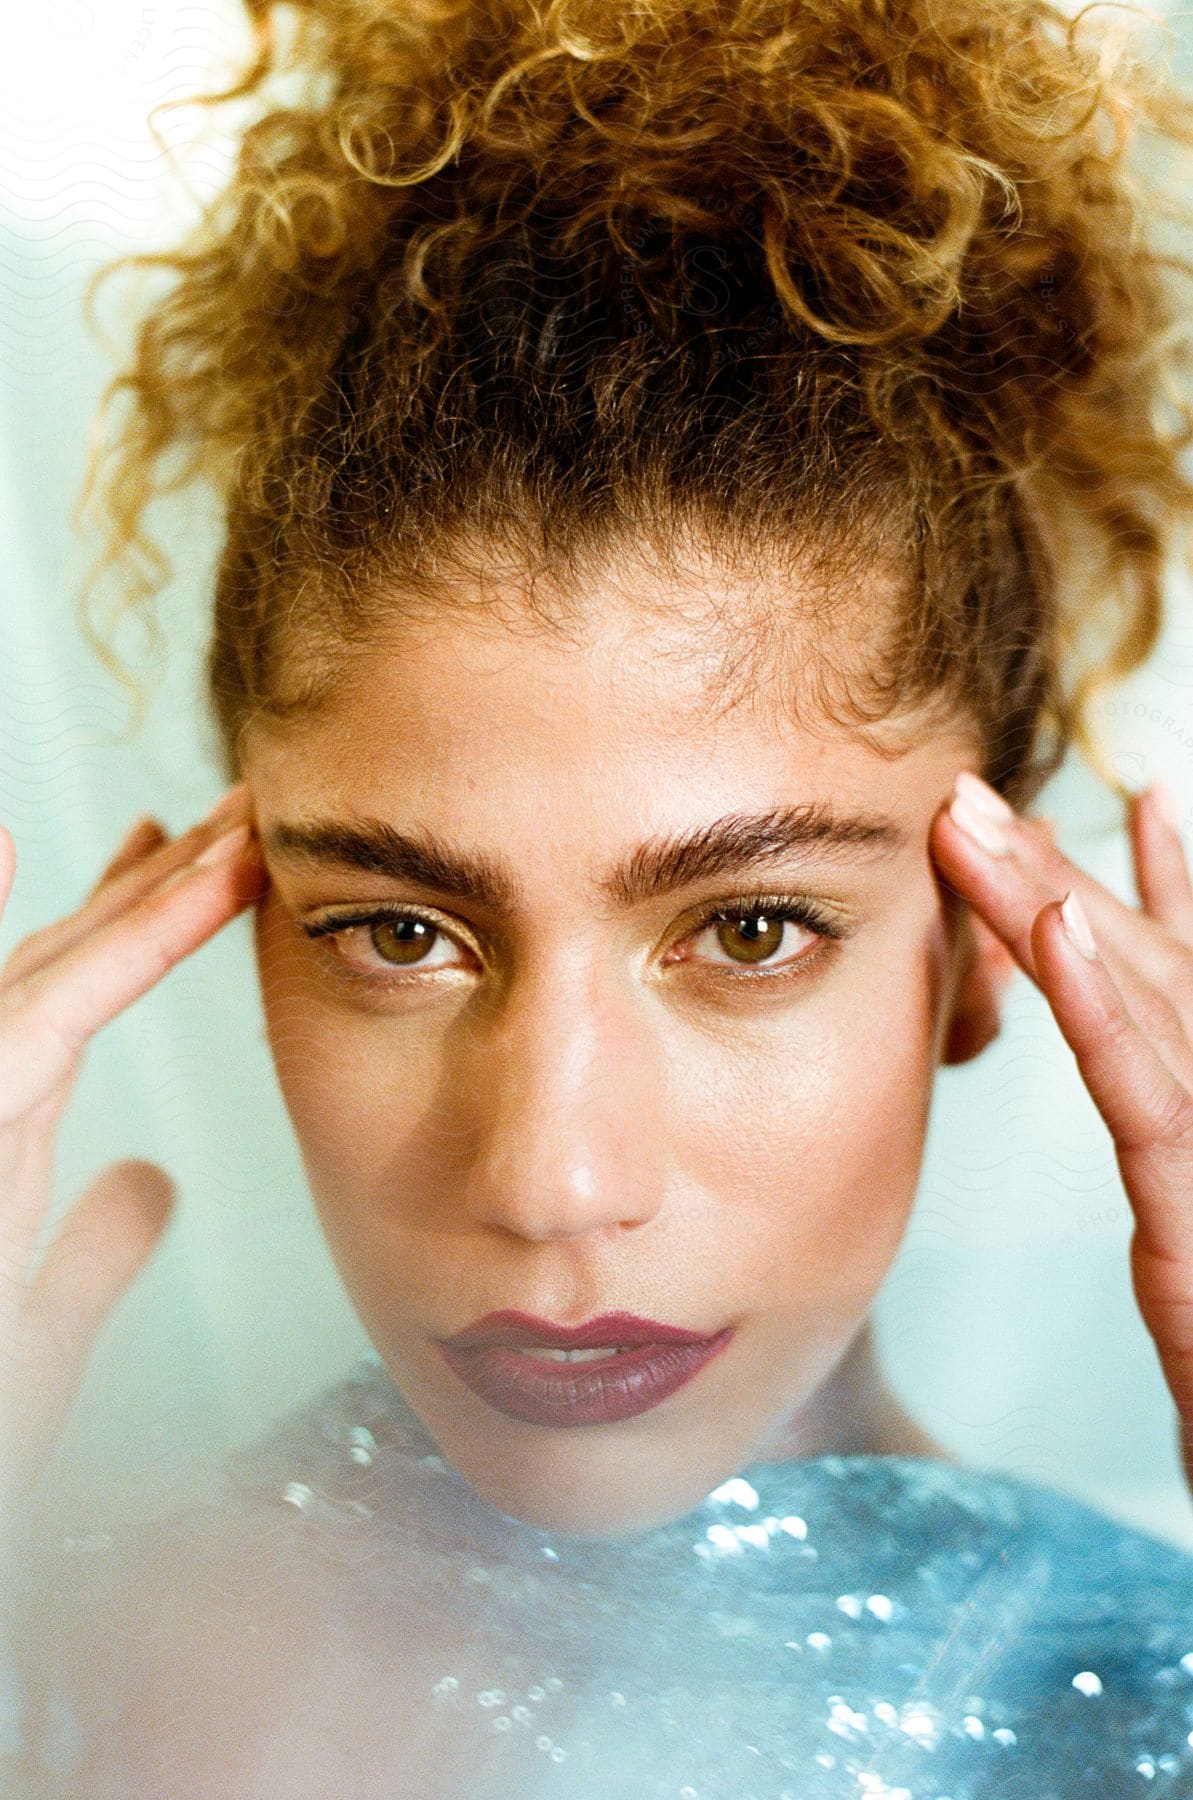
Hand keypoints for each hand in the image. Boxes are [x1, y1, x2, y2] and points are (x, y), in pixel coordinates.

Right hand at [0, 784, 266, 1500]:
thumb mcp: (35, 1338)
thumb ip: (94, 1249)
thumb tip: (153, 1182)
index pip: (75, 996)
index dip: (140, 918)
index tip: (206, 855)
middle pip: (70, 964)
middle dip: (160, 880)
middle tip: (243, 803)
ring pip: (45, 977)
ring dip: (137, 897)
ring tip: (208, 813)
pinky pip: (26, 1035)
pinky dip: (90, 960)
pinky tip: (127, 871)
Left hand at [931, 768, 1192, 1493]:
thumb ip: (1183, 1158)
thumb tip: (1165, 1123)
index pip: (1177, 992)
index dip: (1148, 892)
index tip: (1093, 820)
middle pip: (1143, 974)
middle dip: (1058, 875)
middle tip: (972, 794)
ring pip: (1142, 1007)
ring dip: (1058, 904)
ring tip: (986, 822)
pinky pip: (1152, 1099)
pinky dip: (1105, 1008)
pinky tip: (1061, 929)